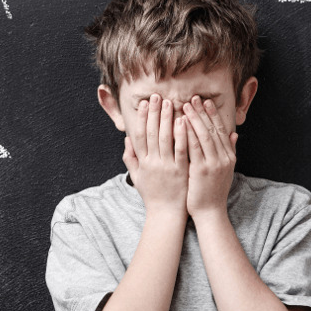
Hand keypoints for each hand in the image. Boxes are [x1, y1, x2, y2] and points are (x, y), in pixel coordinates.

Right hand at [123, 94, 188, 214]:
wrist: (166, 214)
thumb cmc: (152, 195)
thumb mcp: (137, 177)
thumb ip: (130, 157)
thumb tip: (127, 139)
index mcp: (142, 162)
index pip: (139, 135)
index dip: (141, 118)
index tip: (144, 103)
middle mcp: (152, 162)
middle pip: (151, 132)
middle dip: (154, 113)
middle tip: (157, 96)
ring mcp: (167, 166)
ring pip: (165, 138)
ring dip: (166, 119)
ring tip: (170, 102)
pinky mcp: (180, 171)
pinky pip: (181, 150)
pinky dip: (181, 135)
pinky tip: (183, 121)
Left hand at [182, 95, 237, 218]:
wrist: (210, 212)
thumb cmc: (213, 191)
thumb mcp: (225, 170)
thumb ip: (229, 151)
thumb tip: (234, 135)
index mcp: (229, 156)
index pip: (221, 130)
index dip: (213, 115)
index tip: (205, 102)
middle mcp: (224, 158)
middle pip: (213, 129)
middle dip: (202, 112)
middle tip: (193, 98)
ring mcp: (214, 164)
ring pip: (204, 136)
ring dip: (195, 119)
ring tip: (186, 105)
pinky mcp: (202, 170)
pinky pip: (195, 148)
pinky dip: (189, 134)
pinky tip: (181, 123)